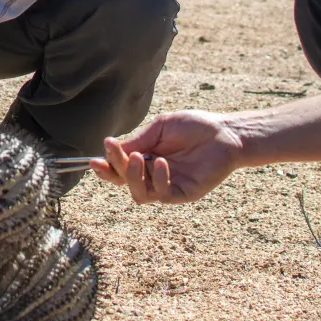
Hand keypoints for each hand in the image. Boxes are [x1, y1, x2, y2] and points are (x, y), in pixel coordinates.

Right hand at [93, 110, 246, 204]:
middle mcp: (152, 175)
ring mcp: (167, 186)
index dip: (106, 167)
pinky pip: (162, 194)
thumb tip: (111, 148)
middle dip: (115, 168)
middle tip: (115, 151)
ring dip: (132, 177)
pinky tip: (162, 163)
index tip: (96, 158)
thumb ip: (137, 140)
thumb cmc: (194, 126)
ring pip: (139, 194)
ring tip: (137, 158)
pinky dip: (157, 179)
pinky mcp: (183, 193)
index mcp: (145, 158)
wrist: (225, 133)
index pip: (119, 168)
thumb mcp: (159, 128)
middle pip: (124, 182)